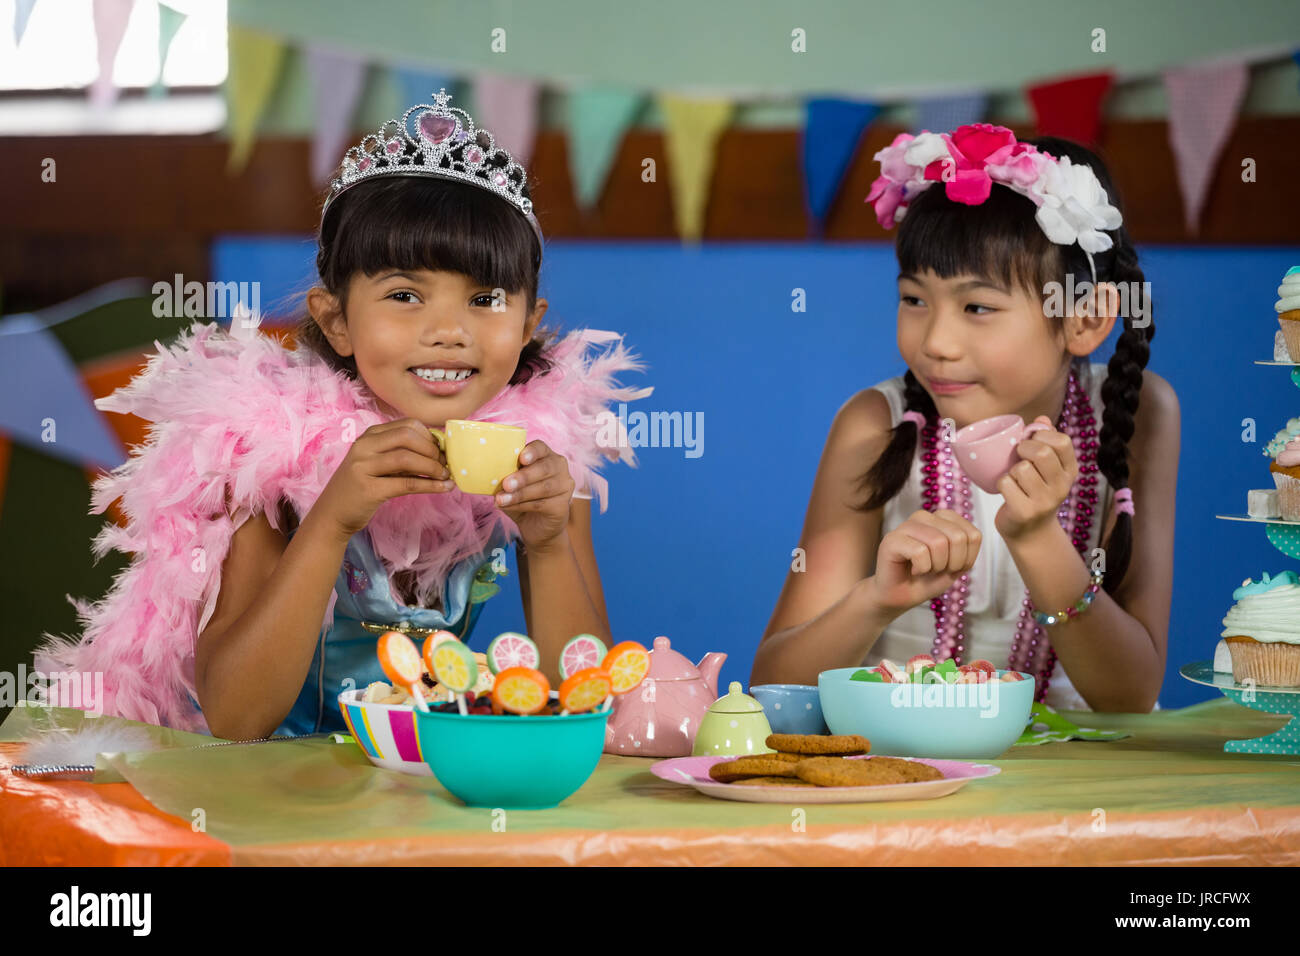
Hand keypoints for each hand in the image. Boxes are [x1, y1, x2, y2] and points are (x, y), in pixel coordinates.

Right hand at [312, 418, 452, 541]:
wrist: (332, 513)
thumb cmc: (362, 487)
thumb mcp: (379, 463)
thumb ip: (402, 454)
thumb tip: (440, 452)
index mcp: (369, 436)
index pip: (407, 425)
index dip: (430, 436)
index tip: (442, 450)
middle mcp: (364, 447)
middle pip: (408, 436)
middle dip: (433, 450)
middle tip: (445, 464)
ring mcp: (363, 467)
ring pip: (408, 458)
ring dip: (433, 467)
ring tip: (446, 476)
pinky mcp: (368, 489)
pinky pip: (407, 484)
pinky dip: (430, 485)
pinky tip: (444, 488)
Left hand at [495, 440, 573, 552]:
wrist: (536, 526)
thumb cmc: (522, 498)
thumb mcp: (511, 484)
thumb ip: (505, 477)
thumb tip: (489, 476)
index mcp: (545, 456)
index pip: (541, 448)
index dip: (532, 452)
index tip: (521, 459)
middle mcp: (559, 468)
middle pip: (544, 468)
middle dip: (524, 476)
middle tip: (506, 484)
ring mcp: (564, 486)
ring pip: (544, 488)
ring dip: (520, 494)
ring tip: (502, 500)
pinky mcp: (563, 505)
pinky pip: (542, 504)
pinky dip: (522, 506)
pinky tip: (508, 507)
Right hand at [864, 508, 981, 616]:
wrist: (901, 596)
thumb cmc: (927, 579)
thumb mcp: (957, 565)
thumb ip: (967, 548)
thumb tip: (968, 536)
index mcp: (942, 518)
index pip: (973, 535)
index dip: (967, 560)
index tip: (951, 567)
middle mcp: (924, 516)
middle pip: (958, 537)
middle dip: (953, 563)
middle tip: (937, 570)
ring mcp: (906, 525)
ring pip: (939, 542)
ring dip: (936, 566)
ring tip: (925, 569)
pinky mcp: (892, 539)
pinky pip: (920, 552)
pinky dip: (921, 568)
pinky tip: (913, 569)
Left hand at [994, 415, 1077, 541]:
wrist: (1030, 533)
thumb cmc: (1035, 493)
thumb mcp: (1047, 469)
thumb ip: (1045, 441)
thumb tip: (1041, 419)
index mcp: (1070, 470)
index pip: (1062, 441)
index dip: (1042, 436)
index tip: (1032, 442)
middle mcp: (1062, 486)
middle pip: (1041, 452)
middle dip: (1023, 449)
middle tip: (1018, 457)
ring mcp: (1045, 501)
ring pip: (1021, 468)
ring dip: (1011, 470)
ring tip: (1016, 479)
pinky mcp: (1025, 511)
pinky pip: (1006, 483)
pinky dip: (1002, 483)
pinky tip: (1009, 491)